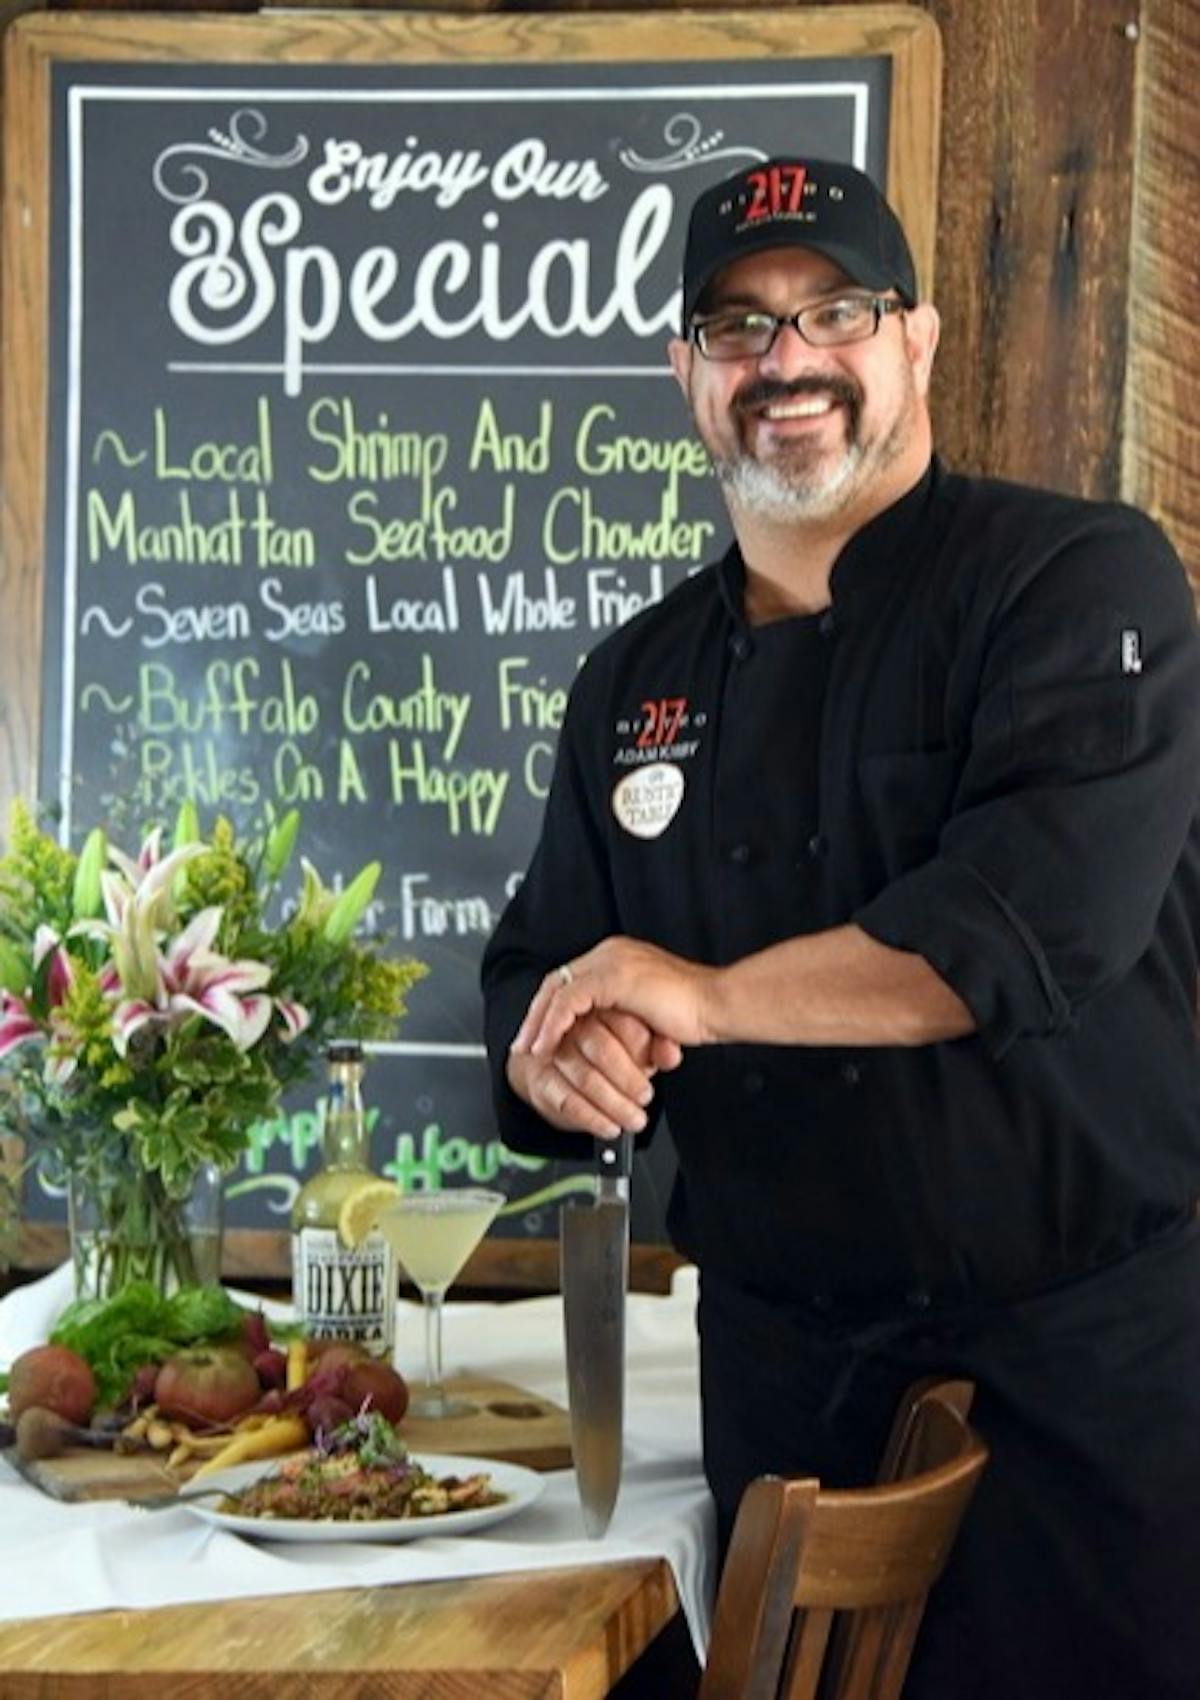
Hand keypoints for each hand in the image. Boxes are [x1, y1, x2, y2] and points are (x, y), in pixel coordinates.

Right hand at [506, 1007, 680, 1138]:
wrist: (565, 1057)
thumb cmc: (611, 1044)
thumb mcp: (641, 1039)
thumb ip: (659, 1044)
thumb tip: (670, 1056)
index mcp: (599, 1001)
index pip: (622, 1022)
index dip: (640, 1049)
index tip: (653, 1067)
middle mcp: (571, 1021)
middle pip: (601, 1048)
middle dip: (627, 1080)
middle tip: (645, 1096)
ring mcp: (551, 1050)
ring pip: (585, 1077)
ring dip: (613, 1104)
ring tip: (634, 1118)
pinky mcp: (538, 1077)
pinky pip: (566, 1101)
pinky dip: (592, 1118)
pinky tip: (609, 1126)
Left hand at [512, 937, 714, 1061]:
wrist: (717, 1006)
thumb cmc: (695, 1013)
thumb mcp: (647, 1012)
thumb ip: (621, 1015)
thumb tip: (600, 1038)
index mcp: (619, 955)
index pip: (572, 977)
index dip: (551, 1007)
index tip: (539, 1033)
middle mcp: (611, 951)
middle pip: (558, 979)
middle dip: (536, 1014)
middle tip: (523, 1042)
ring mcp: (612, 960)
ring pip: (557, 989)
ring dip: (538, 1022)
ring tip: (529, 1049)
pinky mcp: (614, 977)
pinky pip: (569, 1002)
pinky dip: (553, 1026)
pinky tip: (547, 1046)